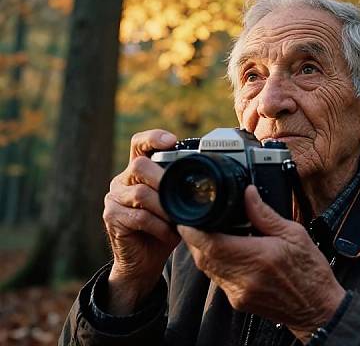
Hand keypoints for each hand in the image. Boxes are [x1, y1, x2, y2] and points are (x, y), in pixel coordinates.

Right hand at [103, 129, 180, 313]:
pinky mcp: (111, 217)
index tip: (172, 141)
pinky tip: (170, 233)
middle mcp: (122, 180)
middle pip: (139, 166)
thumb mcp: (175, 203)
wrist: (144, 261)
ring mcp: (114, 198)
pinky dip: (159, 226)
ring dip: (165, 207)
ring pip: (141, 193)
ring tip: (179, 219)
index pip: (139, 143)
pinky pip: (139, 216)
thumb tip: (208, 176)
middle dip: (164, 178)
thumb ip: (181, 187)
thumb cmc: (163, 227)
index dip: (153, 137)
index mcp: (138, 170)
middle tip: (182, 192)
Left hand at [178, 186, 344, 342]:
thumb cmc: (309, 272)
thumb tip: (248, 193)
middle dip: (195, 237)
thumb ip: (265, 214)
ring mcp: (238, 293)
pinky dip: (215, 261)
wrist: (317, 309)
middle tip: (197, 219)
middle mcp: (244, 279)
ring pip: (206, 268)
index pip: (212, 245)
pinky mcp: (238, 300)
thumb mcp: (294, 234)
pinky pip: (216, 278)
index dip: (193, 230)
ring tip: (211, 231)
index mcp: (258, 258)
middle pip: (203, 257)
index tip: (188, 217)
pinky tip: (226, 250)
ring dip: (203, 249)